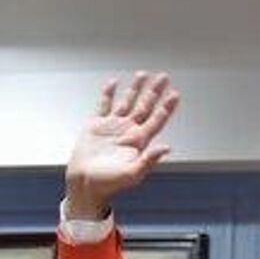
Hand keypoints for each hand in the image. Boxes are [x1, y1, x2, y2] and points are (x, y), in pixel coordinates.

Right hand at [64, 72, 179, 218]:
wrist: (84, 184)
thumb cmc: (108, 184)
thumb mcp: (132, 174)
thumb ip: (149, 160)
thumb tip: (166, 148)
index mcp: (138, 142)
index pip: (157, 120)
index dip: (166, 107)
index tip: (175, 94)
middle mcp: (128, 131)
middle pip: (145, 106)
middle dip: (155, 92)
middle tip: (164, 77)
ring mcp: (113, 127)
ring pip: (127, 102)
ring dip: (135, 89)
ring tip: (143, 75)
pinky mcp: (96, 125)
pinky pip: (104, 104)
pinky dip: (108, 93)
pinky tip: (114, 83)